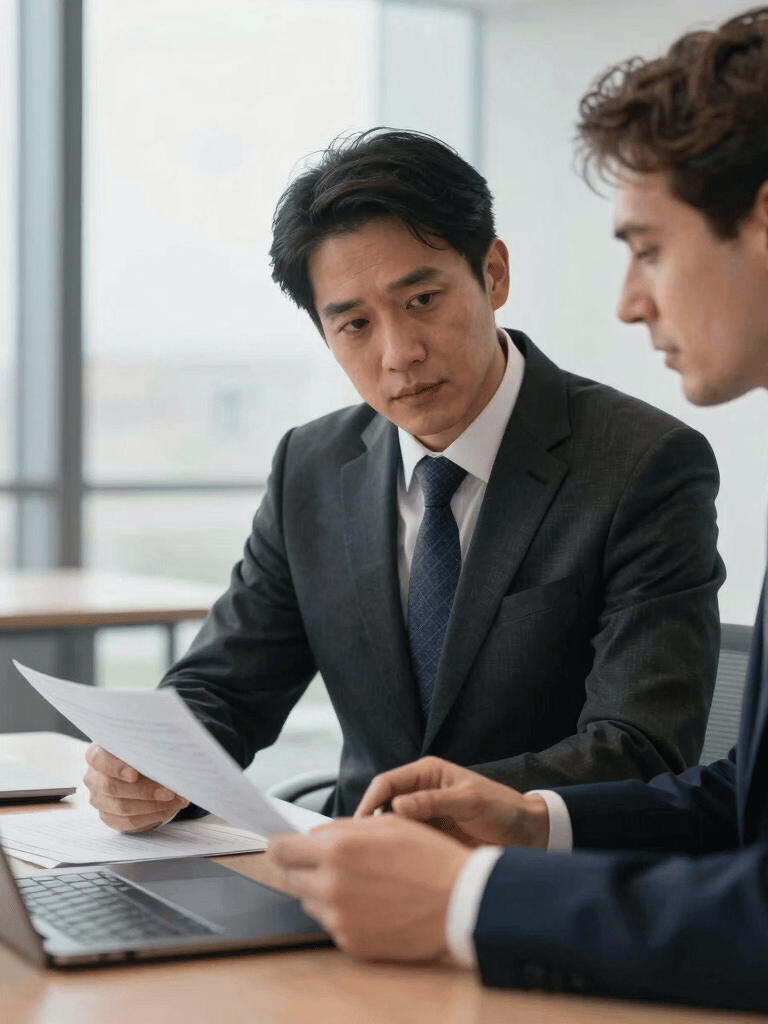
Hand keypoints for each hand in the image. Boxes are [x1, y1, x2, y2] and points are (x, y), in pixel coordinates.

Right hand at [83, 743, 189, 832]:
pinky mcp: (107, 815)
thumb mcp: (142, 746)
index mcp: (97, 754)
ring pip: (122, 807)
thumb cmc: (140, 753)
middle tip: (170, 791)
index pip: (99, 760)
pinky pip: (128, 822)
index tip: (134, 775)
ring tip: (177, 801)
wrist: (136, 769)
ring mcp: (97, 799)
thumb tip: (170, 760)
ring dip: (154, 806)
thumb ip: (148, 750)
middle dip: (145, 791)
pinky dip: (151, 817)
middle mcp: (93, 777)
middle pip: (112, 787)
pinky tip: (168, 810)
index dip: (116, 768)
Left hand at [267, 815, 469, 961]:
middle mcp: (330, 886)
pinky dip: (343, 913)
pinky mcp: (350, 943)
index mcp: (337, 851)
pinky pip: (331, 924)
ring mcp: (339, 919)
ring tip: (360, 884)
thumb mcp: (388, 824)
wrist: (460, 902)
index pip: (281, 850)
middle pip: (288, 878)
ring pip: (309, 902)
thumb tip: (312, 836)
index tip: (283, 847)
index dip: (280, 847)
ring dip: (322, 891)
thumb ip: (342, 828)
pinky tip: (372, 904)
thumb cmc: (428, 857)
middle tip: (325, 864)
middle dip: (301, 868)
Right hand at [354, 756, 548, 848]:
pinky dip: (396, 853)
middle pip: (383, 805)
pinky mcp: (429, 838)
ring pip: (391, 828)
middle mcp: (420, 793)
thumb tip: (396, 808)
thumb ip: (434, 802)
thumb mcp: (470, 801)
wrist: (527, 835)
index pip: (386, 783)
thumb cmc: (502, 810)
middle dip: (369, 824)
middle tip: (357, 849)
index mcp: (427, 773)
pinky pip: (405, 844)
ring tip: (370, 862)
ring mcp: (424, 817)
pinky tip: (390, 868)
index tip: (358, 826)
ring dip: (382, 841)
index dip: (369, 801)